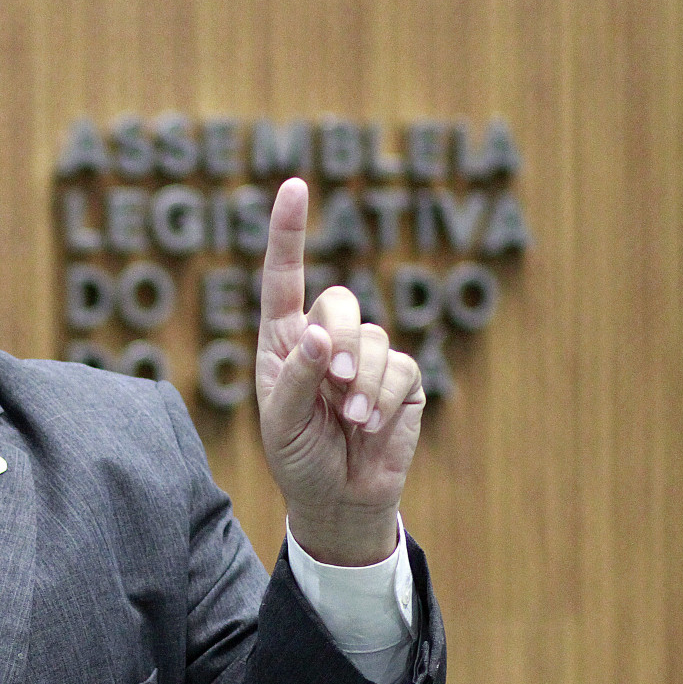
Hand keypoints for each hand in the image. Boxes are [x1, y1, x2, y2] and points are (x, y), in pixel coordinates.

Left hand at [255, 178, 423, 565]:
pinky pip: (401, 369)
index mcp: (283, 341)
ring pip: (374, 338)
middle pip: (339, 303)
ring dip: (362, 381)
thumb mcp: (280, 422)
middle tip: (334, 382)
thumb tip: (319, 334)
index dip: (289, 233)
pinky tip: (370, 425)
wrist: (338, 497)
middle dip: (339, 340)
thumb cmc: (297, 456)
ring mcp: (366, 358)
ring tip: (349, 419)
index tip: (295, 186)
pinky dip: (384, 399)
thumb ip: (296, 377)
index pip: (283, 278)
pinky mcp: (402, 380)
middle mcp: (324, 340)